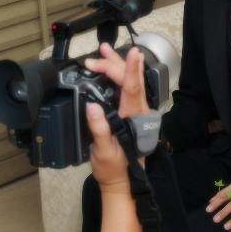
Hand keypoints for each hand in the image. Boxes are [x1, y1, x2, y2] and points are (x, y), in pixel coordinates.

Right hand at [85, 46, 149, 195]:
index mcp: (134, 116)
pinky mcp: (130, 112)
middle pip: (129, 80)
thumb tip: (92, 107)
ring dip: (116, 65)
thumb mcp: (104, 151)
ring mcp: (136, 110)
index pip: (133, 88)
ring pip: (128, 81)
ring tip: (104, 50)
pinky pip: (125, 88)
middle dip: (113, 63)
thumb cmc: (115, 168)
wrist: (123, 181)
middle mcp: (138, 110)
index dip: (132, 69)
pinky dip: (117, 76)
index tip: (133, 52)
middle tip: (96, 54)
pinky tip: (109, 69)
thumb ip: (99, 129)